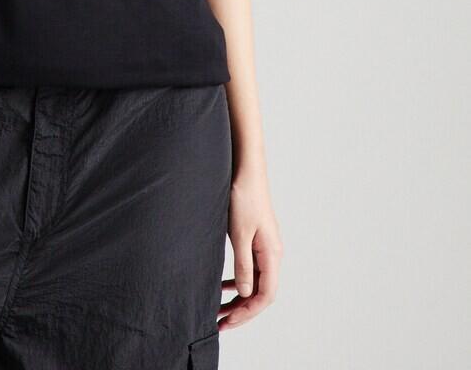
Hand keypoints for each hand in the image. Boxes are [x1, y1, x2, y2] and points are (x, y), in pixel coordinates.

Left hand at [218, 167, 282, 330]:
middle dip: (241, 310)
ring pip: (255, 282)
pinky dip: (238, 281)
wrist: (246, 169)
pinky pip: (251, 269)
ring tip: (219, 309)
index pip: (265, 296)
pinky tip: (223, 286)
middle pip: (261, 293)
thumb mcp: (239, 234)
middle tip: (219, 322)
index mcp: (272, 255)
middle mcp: (273, 254)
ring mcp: (266, 247)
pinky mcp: (257, 240)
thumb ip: (243, 265)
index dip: (247, 312)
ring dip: (239, 297)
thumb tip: (244, 293)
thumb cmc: (244, 197)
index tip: (227, 322)